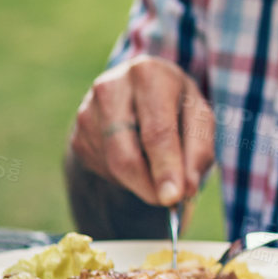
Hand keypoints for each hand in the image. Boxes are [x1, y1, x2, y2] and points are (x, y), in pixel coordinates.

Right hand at [69, 56, 214, 208]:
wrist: (140, 90)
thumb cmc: (177, 104)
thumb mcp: (199, 117)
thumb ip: (198, 151)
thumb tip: (185, 190)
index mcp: (148, 76)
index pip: (156, 131)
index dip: (165, 167)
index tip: (173, 197)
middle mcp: (110, 89)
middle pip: (125, 154)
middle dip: (148, 185)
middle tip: (169, 202)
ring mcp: (87, 114)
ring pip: (114, 167)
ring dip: (141, 181)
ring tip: (160, 166)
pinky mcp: (77, 137)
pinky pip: (104, 171)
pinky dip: (126, 178)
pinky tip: (139, 160)